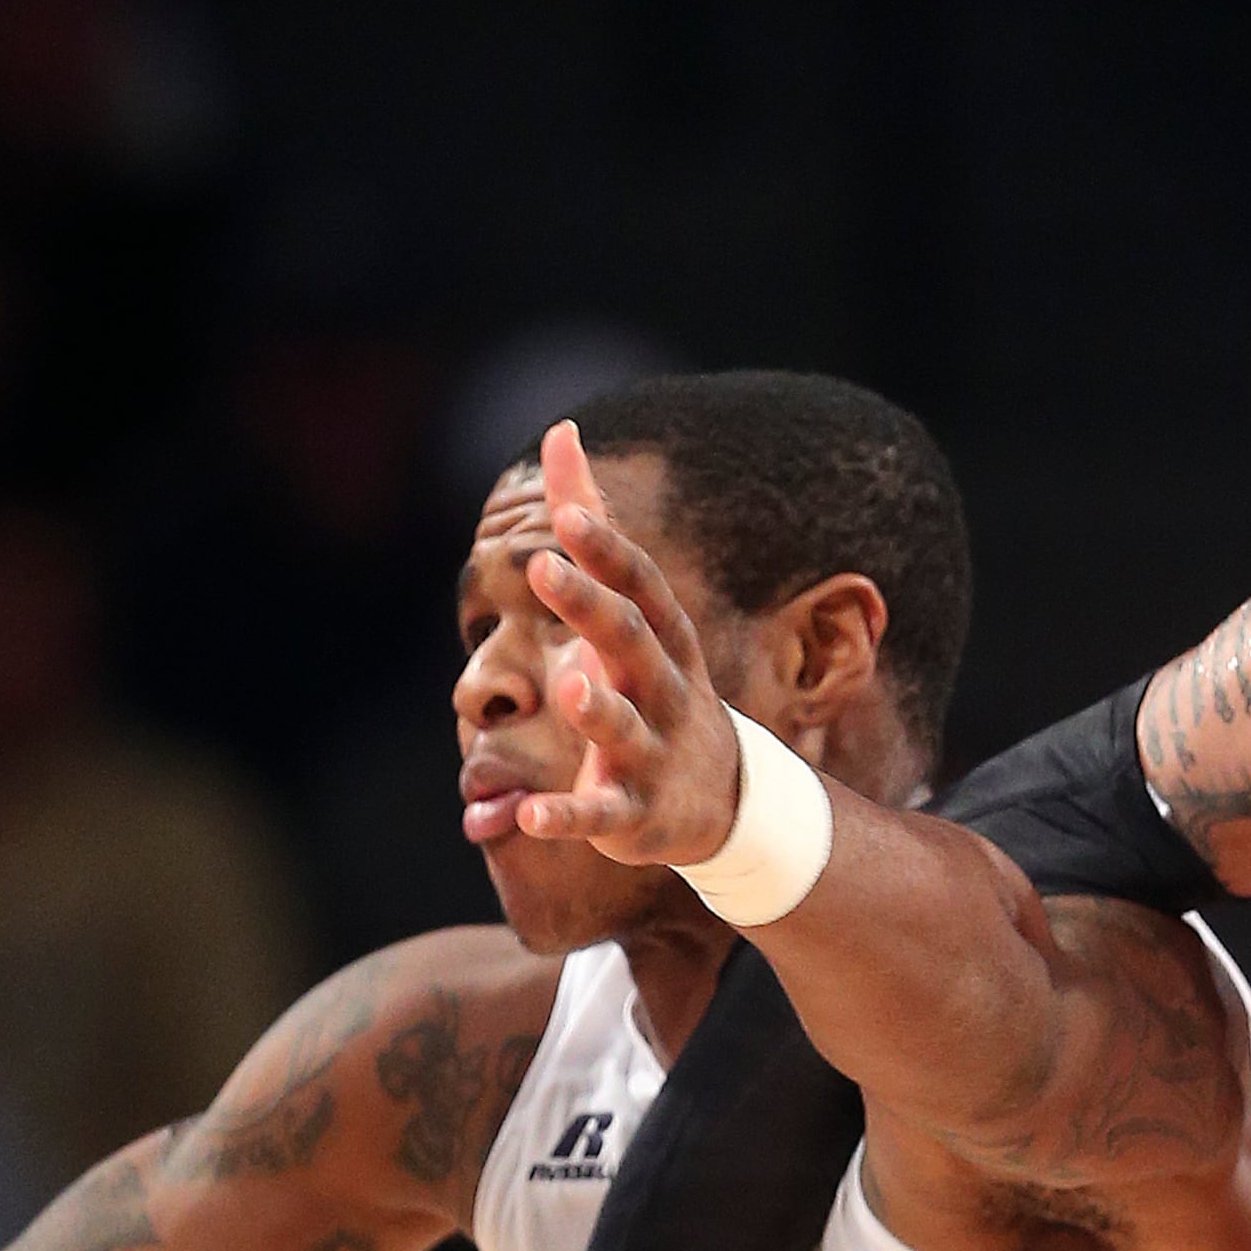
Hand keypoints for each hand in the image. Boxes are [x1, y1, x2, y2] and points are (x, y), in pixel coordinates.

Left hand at [512, 420, 750, 871]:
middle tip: (546, 568)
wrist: (724, 801)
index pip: (638, 585)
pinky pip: (598, 813)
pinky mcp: (632, 812)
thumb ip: (591, 521)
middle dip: (592, 607)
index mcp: (661, 638)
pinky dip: (568, 817)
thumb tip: (561, 432)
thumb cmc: (660, 684)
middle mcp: (662, 688)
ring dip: (599, 709)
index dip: (605, 551)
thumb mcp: (637, 607)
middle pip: (632, 642)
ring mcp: (651, 751)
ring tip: (566, 687)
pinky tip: (527, 819)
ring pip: (625, 728)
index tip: (565, 516)